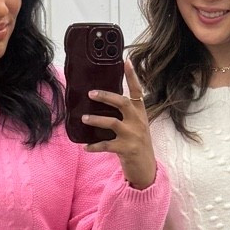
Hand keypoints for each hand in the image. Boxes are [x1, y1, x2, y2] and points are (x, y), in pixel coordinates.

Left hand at [83, 59, 157, 189]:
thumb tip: (103, 99)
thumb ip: (126, 113)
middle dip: (106, 96)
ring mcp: (133, 136)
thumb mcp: (136, 125)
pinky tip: (85, 147)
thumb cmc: (137, 143)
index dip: (132, 76)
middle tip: (90, 94)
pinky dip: (94, 146)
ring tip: (83, 118)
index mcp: (141, 113)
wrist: (146, 168)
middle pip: (122, 103)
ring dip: (96, 120)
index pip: (137, 91)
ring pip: (112, 123)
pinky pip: (106, 145)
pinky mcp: (126, 149)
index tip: (126, 61)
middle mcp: (138, 122)